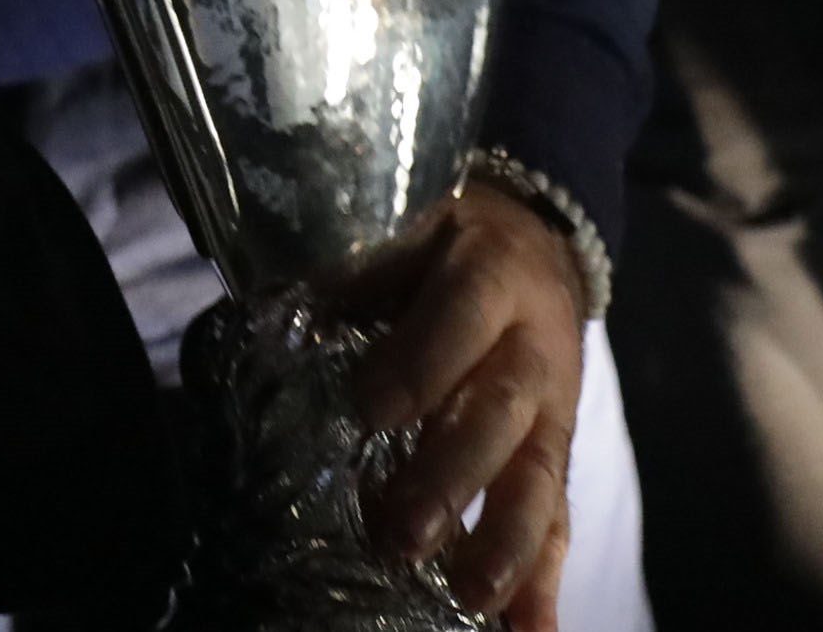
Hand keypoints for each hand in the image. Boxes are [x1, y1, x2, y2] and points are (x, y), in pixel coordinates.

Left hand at [344, 182, 590, 625]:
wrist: (533, 239)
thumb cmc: (437, 240)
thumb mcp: (400, 226)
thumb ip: (348, 272)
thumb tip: (263, 317)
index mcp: (489, 274)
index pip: (459, 318)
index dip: (418, 365)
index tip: (366, 413)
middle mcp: (532, 347)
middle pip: (498, 413)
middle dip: (451, 477)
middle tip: (400, 533)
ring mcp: (554, 408)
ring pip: (539, 478)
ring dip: (504, 545)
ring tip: (469, 599)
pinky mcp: (558, 453)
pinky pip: (559, 518)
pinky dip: (546, 582)